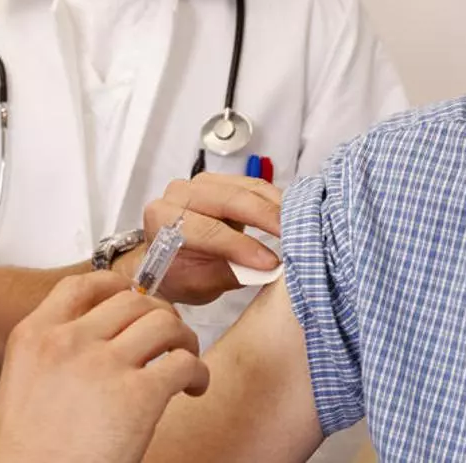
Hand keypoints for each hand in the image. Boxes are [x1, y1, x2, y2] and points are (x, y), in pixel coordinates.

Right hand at [0, 272, 208, 462]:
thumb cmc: (32, 452)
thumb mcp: (27, 382)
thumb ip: (59, 352)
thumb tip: (107, 336)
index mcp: (35, 336)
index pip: (82, 285)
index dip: (117, 285)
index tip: (135, 296)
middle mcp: (69, 341)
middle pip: (133, 300)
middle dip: (158, 314)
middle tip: (167, 337)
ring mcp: (104, 364)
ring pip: (165, 323)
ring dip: (184, 339)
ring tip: (184, 361)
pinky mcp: (139, 394)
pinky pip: (185, 362)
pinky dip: (198, 373)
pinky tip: (193, 388)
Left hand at [116, 173, 282, 304]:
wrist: (171, 260)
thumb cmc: (181, 274)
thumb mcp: (201, 284)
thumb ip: (232, 273)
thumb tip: (269, 268)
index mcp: (163, 219)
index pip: (207, 229)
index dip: (241, 245)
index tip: (270, 262)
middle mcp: (179, 193)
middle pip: (229, 199)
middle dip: (265, 217)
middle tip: (295, 236)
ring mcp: (202, 183)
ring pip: (246, 187)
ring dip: (277, 206)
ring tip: (302, 224)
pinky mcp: (223, 180)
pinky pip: (254, 185)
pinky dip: (276, 200)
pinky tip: (294, 213)